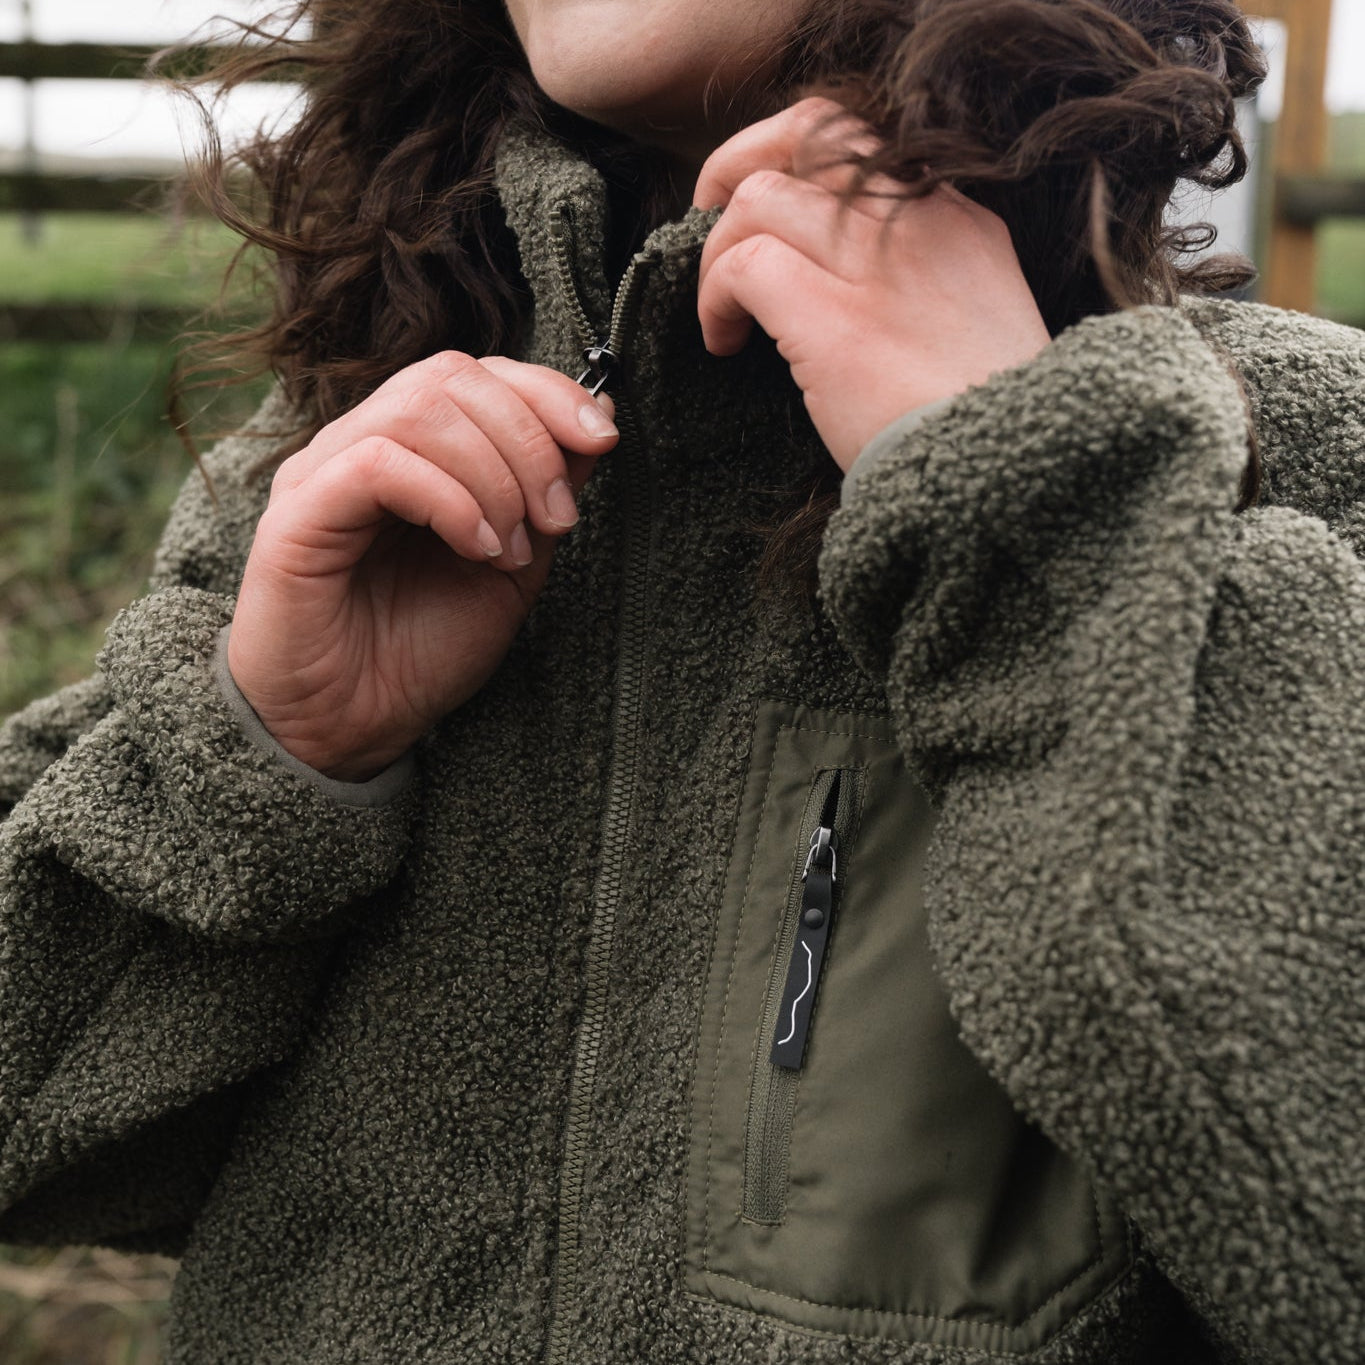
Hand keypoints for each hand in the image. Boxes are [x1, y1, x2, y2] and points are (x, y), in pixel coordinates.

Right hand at [228, 352, 617, 780]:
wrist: (351, 731)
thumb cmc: (421, 655)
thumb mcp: (515, 568)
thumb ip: (548, 494)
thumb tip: (599, 416)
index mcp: (410, 452)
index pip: (476, 373)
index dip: (546, 391)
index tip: (602, 439)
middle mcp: (360, 447)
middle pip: (451, 376)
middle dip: (529, 439)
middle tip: (556, 519)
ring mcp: (324, 474)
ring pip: (418, 409)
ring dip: (494, 475)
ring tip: (511, 549)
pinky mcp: (298, 515)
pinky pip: (378, 463)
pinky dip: (449, 499)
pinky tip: (477, 549)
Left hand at [694, 97, 1051, 470]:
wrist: (1006, 477)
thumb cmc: (979, 423)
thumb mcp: (973, 323)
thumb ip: (922, 279)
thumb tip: (835, 275)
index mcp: (959, 223)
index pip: (861, 144)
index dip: (794, 165)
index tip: (763, 211)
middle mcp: (923, 226)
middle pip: (810, 134)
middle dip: (738, 168)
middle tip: (711, 223)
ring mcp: (879, 269)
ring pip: (761, 196)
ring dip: (717, 249)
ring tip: (721, 311)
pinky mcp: (836, 323)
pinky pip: (744, 265)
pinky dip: (714, 296)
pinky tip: (723, 342)